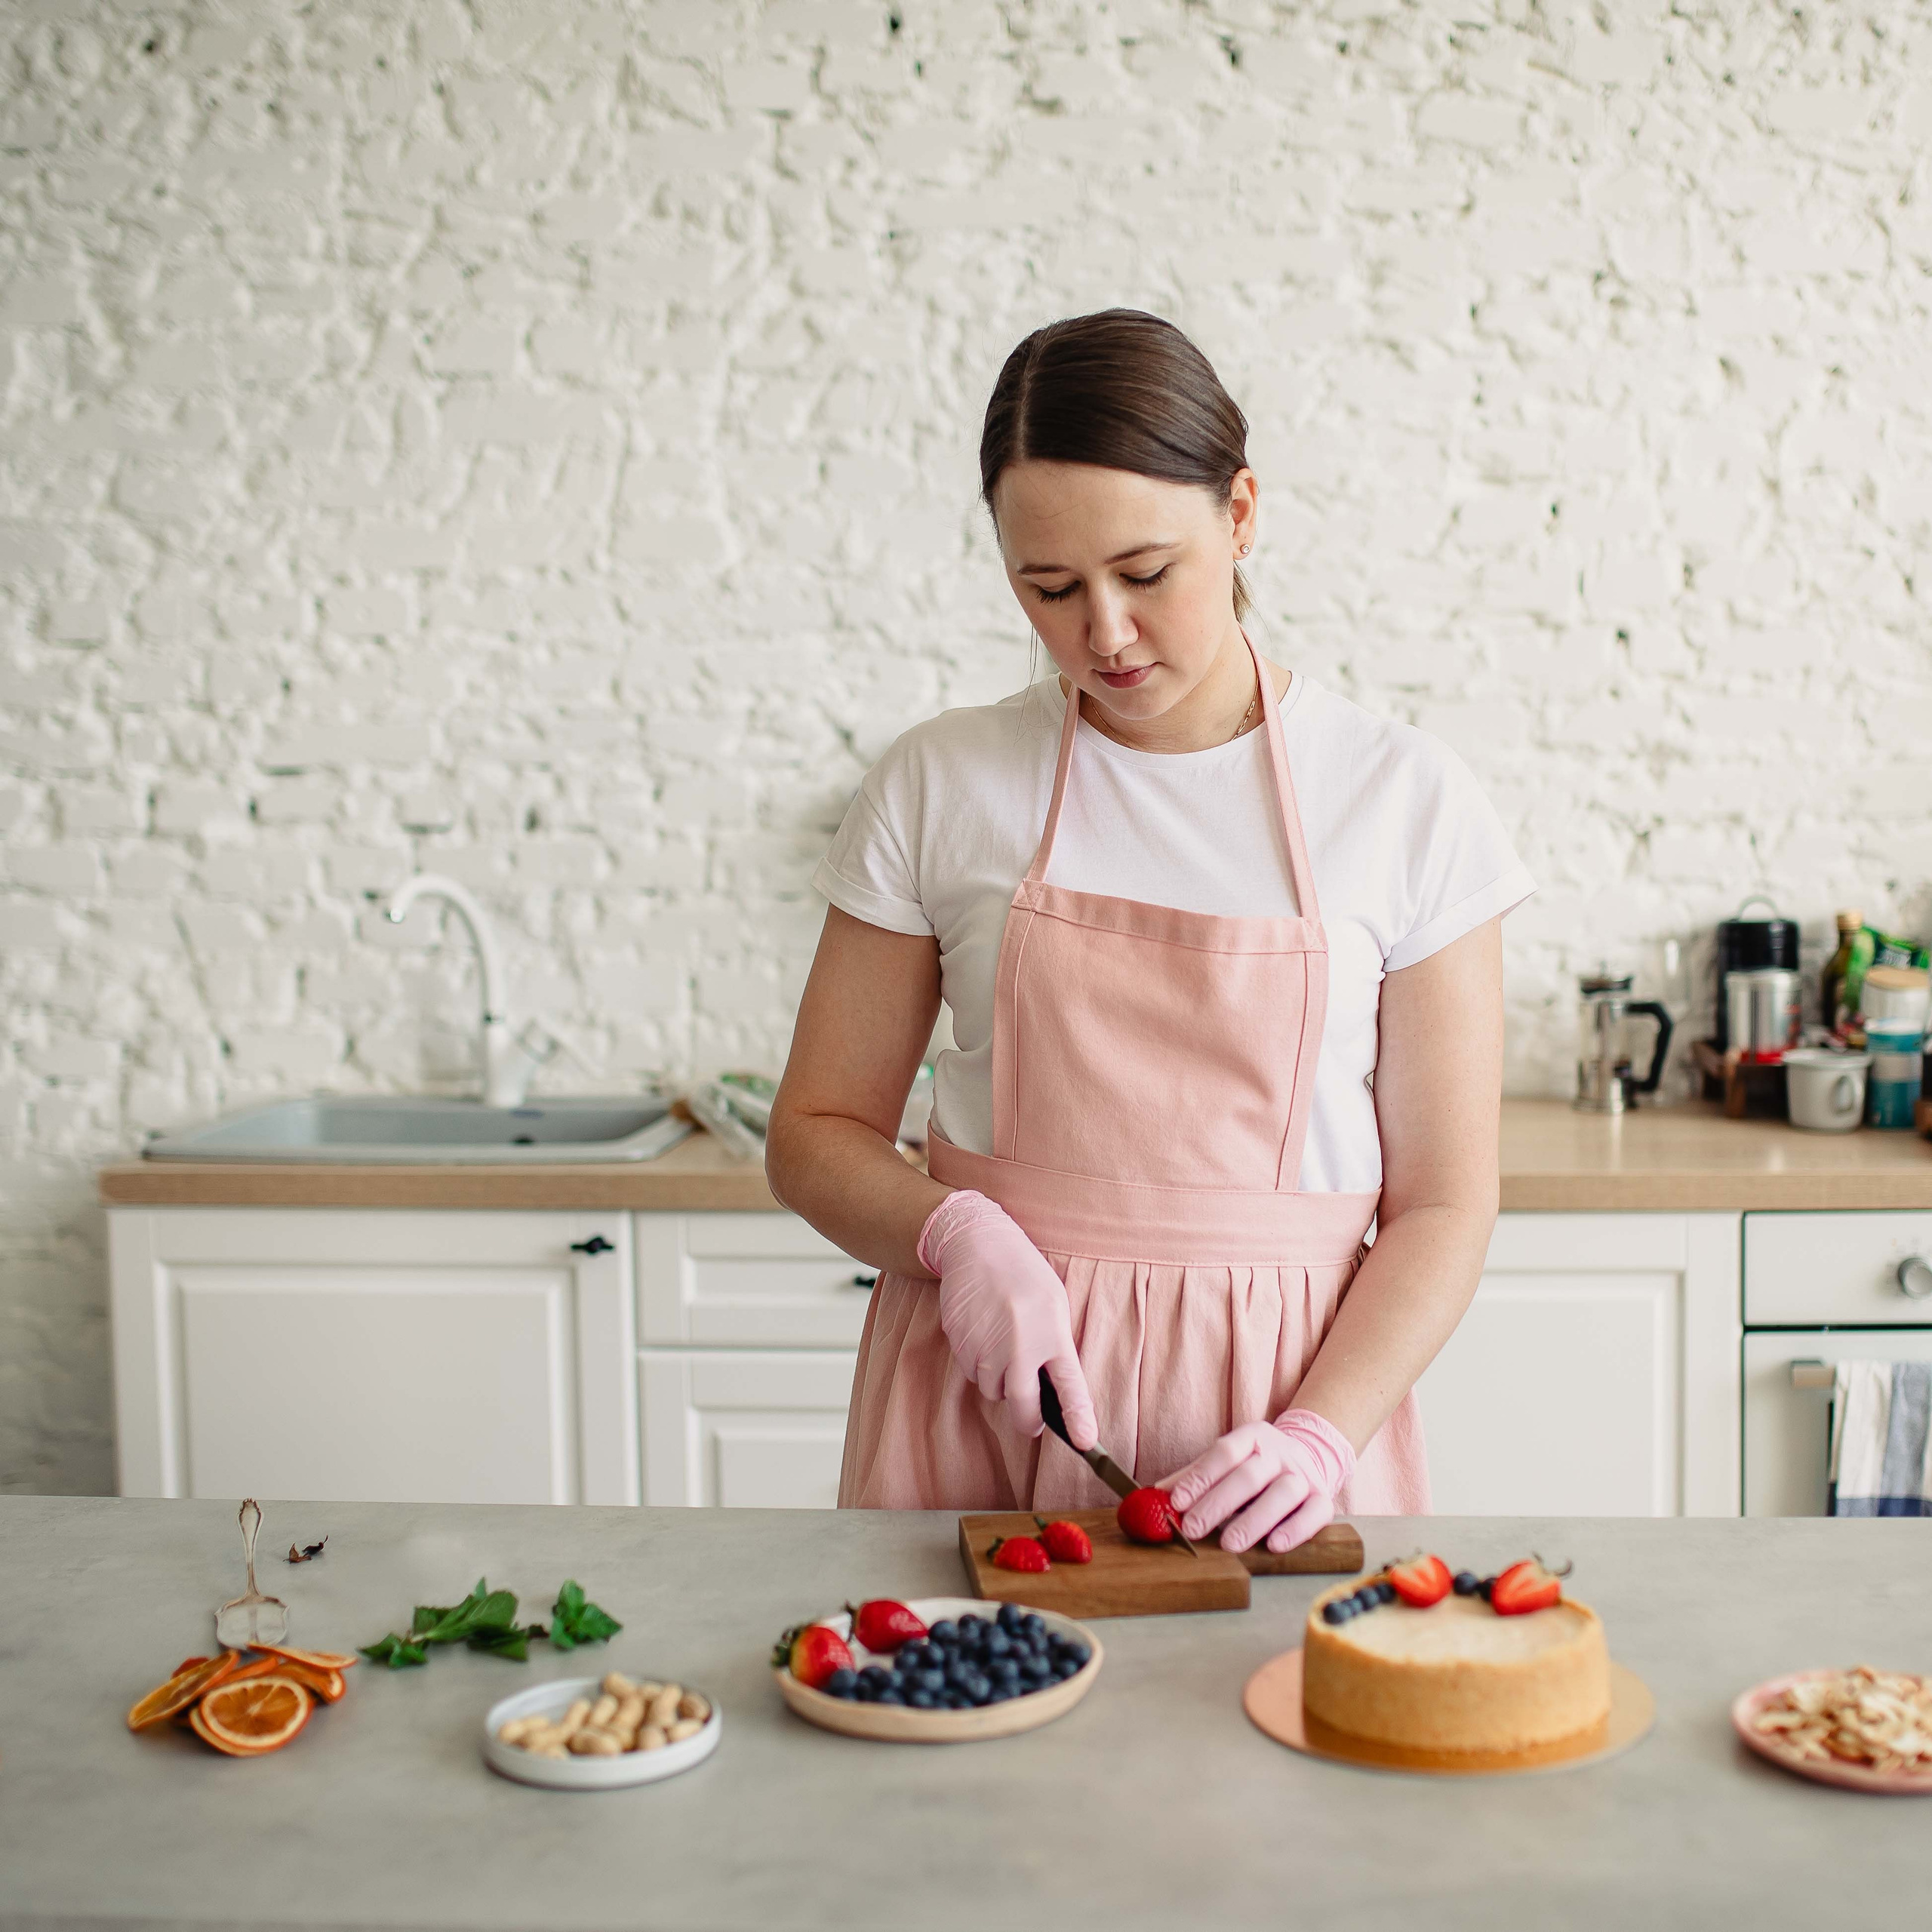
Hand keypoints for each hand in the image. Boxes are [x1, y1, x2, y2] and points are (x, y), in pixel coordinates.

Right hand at [918, 1190, 1097, 1448]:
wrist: (978, 1245)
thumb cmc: (1023, 1275)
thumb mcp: (1053, 1304)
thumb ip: (1055, 1347)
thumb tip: (1054, 1392)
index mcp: (1051, 1333)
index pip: (1069, 1386)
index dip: (1077, 1418)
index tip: (1085, 1442)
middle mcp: (1019, 1345)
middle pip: (1023, 1407)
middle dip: (1028, 1420)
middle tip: (1033, 1420)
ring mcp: (986, 1347)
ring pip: (994, 1391)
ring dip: (1001, 1382)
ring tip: (1005, 1344)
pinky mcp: (960, 1344)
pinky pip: (971, 1373)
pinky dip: (980, 1365)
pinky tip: (984, 1334)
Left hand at [1164, 1410, 1354, 1554]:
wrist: (1312, 1455)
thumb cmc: (1256, 1466)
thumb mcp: (1227, 1461)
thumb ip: (1194, 1477)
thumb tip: (1154, 1495)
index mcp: (1252, 1437)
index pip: (1223, 1453)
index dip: (1199, 1477)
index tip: (1177, 1502)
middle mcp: (1279, 1453)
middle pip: (1248, 1476)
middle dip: (1218, 1504)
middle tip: (1193, 1529)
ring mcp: (1304, 1475)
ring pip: (1282, 1493)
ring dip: (1255, 1519)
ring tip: (1230, 1543)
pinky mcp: (1324, 1500)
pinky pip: (1314, 1514)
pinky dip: (1296, 1530)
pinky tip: (1274, 1545)